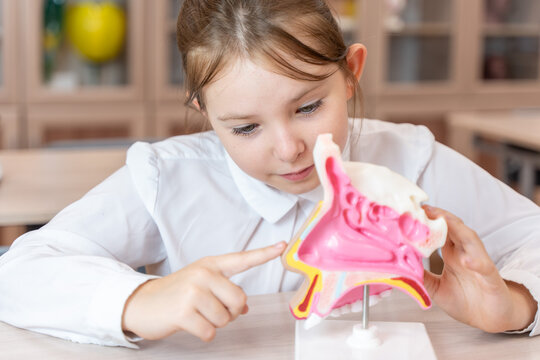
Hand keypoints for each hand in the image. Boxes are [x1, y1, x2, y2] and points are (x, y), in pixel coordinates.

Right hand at [122, 242, 286, 340]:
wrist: (141, 303)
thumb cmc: (175, 294)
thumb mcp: (200, 286)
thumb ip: (224, 292)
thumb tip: (243, 308)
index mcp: (210, 265)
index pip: (242, 259)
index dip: (264, 253)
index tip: (283, 246)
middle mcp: (203, 274)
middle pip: (239, 300)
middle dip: (230, 313)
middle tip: (211, 310)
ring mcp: (193, 292)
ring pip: (225, 319)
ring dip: (214, 324)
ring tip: (196, 314)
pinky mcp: (183, 312)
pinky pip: (210, 332)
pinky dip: (203, 334)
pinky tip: (189, 324)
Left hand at [422, 205, 536, 332]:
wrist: (489, 319)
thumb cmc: (465, 300)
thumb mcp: (435, 288)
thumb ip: (420, 276)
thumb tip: (397, 266)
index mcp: (452, 253)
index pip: (440, 230)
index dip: (428, 220)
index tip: (412, 210)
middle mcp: (465, 253)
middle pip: (454, 227)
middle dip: (441, 216)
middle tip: (424, 208)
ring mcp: (479, 263)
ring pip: (470, 240)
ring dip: (457, 228)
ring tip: (443, 220)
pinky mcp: (491, 278)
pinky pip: (484, 267)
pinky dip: (476, 262)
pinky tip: (467, 260)